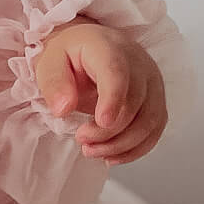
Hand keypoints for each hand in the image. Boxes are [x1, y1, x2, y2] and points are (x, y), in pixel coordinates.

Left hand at [32, 17, 167, 166]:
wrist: (87, 48)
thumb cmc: (69, 55)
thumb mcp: (49, 63)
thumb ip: (54, 84)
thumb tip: (63, 109)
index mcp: (108, 48)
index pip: (118, 73)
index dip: (113, 99)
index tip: (101, 122)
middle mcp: (138, 63)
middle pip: (135, 102)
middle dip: (108, 131)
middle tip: (81, 139)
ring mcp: (151, 82)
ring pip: (149, 120)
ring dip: (122, 144)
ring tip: (92, 151)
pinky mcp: (155, 100)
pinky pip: (155, 129)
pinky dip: (136, 148)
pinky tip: (112, 156)